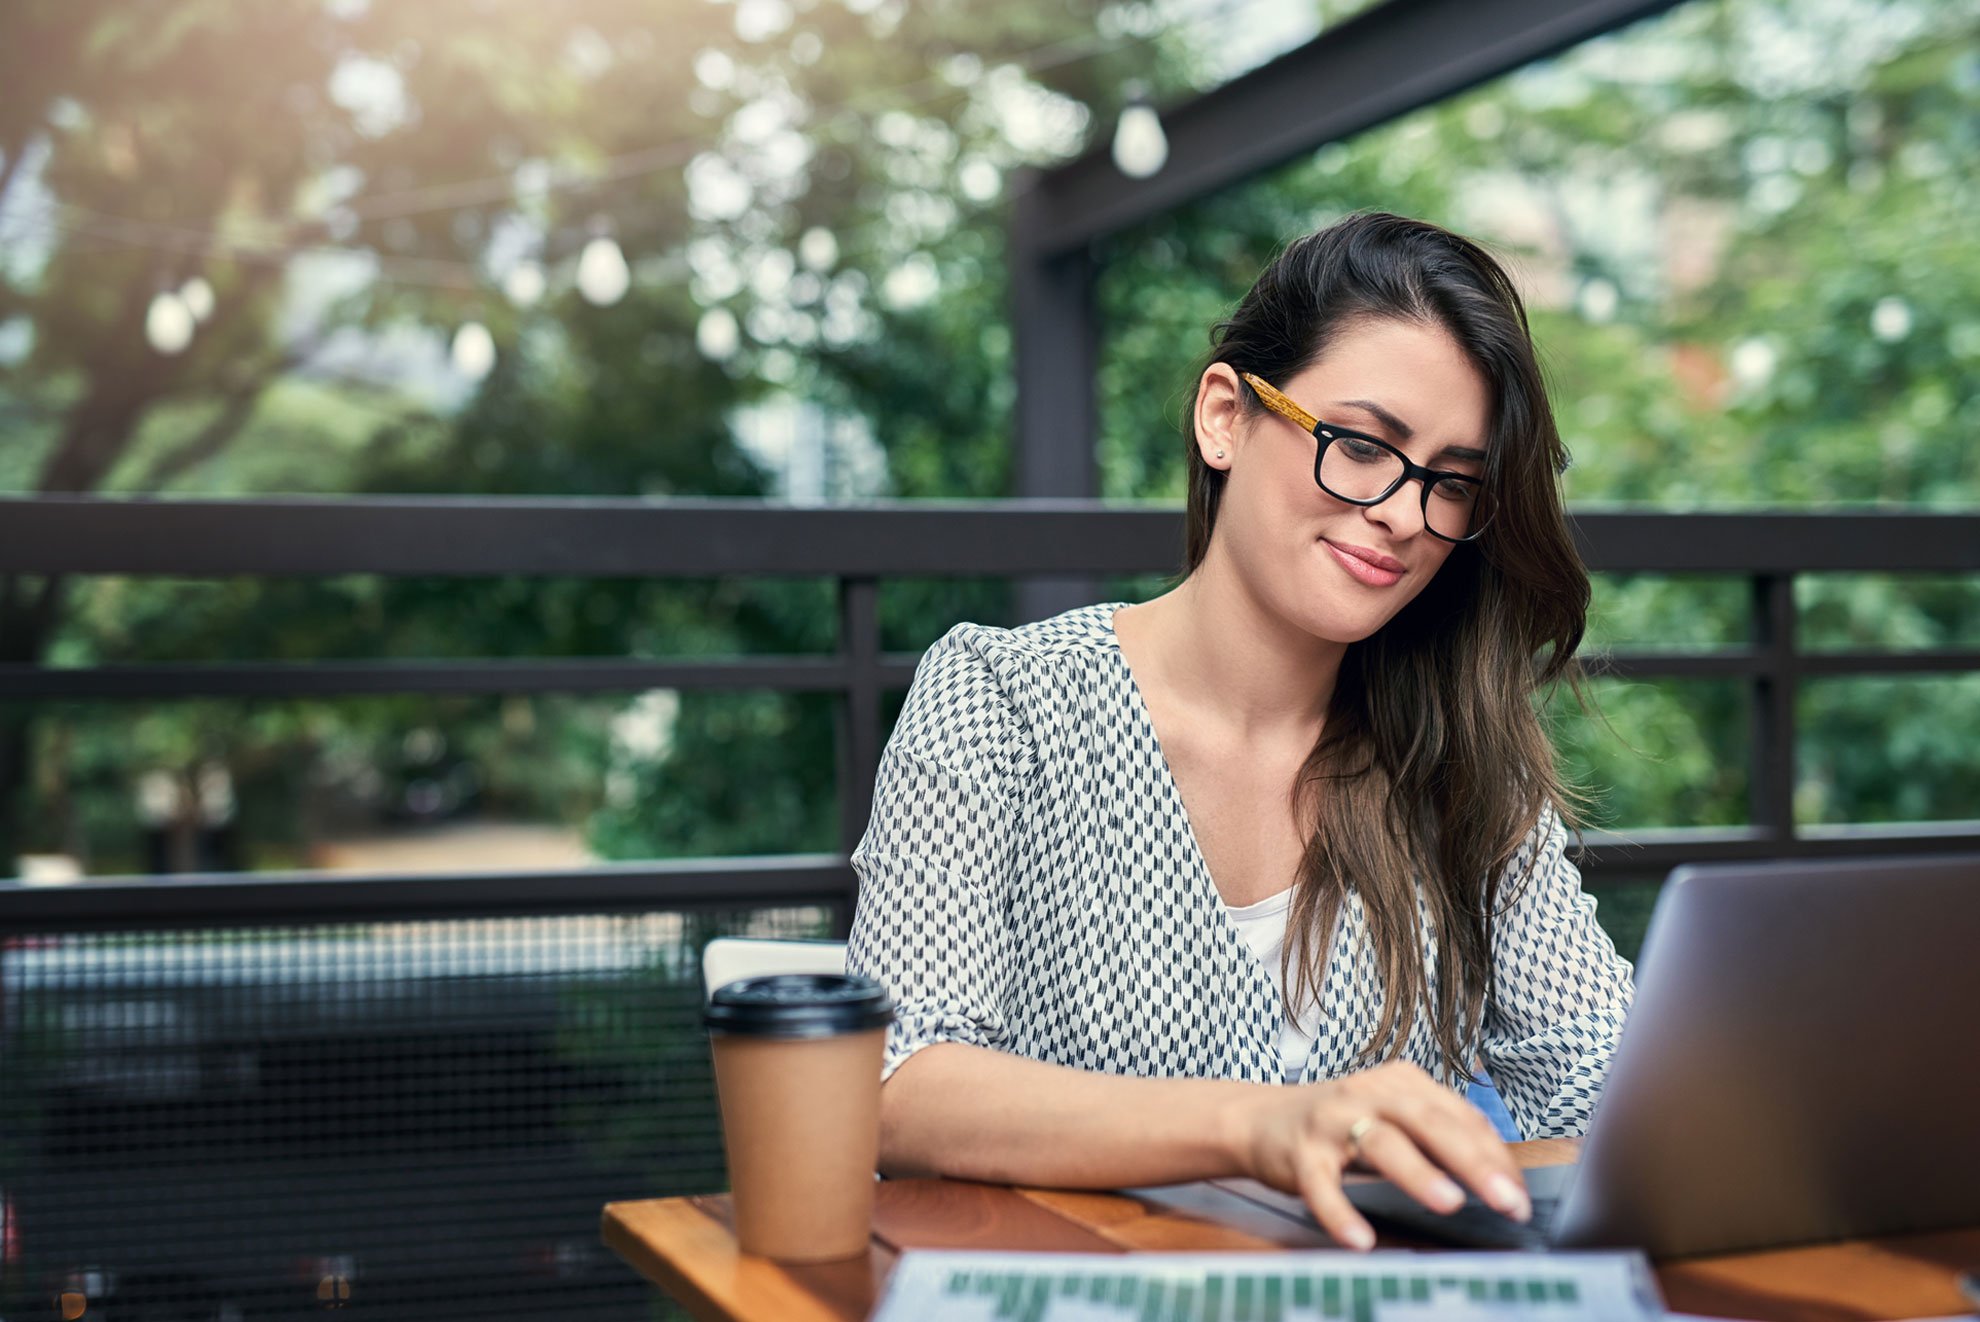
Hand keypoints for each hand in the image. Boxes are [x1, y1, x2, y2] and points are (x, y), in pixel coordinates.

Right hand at [1231, 1060, 1528, 1250]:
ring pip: (1381, 1144)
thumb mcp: (1393, 1117)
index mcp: (1401, 1082)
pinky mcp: (1300, 1154)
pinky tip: (1359, 1240)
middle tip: (1508, 1200)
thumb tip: (1502, 1175)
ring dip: (1417, 1173)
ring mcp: (1333, 1121)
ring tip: (1449, 1202)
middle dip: (1473, 1163)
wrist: (1259, 1119)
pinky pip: (1322, 1185)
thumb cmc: (1340, 1123)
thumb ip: (1438, 1136)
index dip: (1495, 1157)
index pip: (1460, 1118)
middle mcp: (1369, 1092)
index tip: (1521, 1196)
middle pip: (1429, 1123)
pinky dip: (1340, 1213)